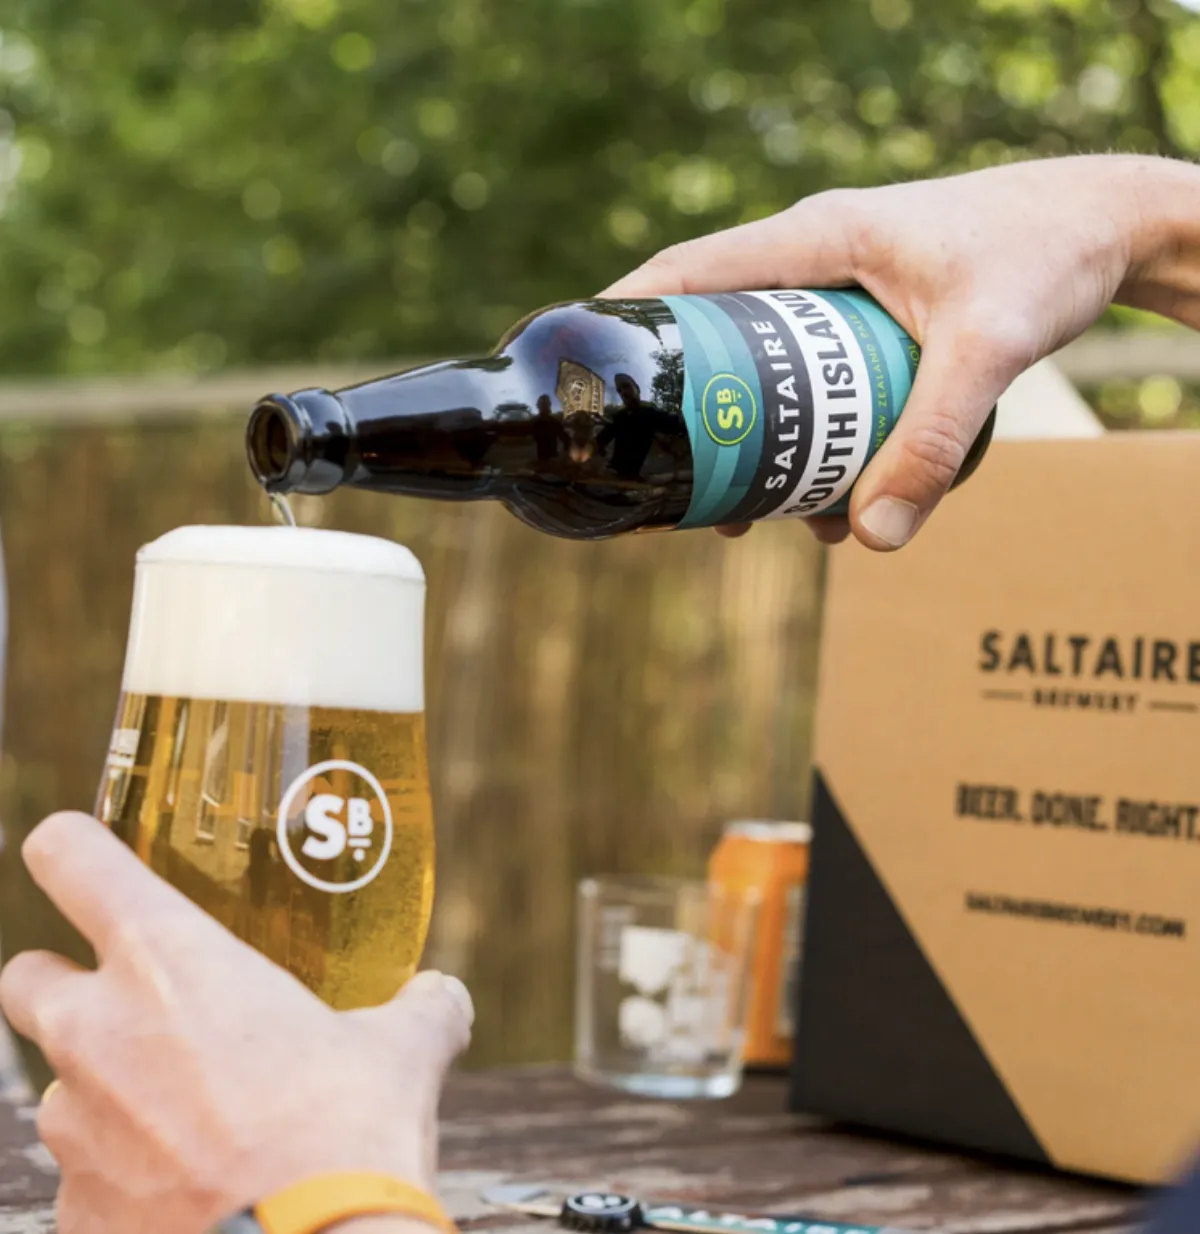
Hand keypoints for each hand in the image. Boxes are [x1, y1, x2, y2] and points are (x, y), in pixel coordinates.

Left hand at [0, 812, 472, 1233]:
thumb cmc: (345, 1136)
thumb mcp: (400, 1054)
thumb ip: (419, 1008)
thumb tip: (441, 996)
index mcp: (168, 959)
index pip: (72, 858)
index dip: (73, 846)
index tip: (83, 851)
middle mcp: (98, 1031)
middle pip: (27, 974)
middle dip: (65, 979)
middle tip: (138, 1001)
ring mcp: (75, 1127)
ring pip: (61, 1085)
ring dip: (109, 1088)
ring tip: (190, 1114)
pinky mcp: (74, 1213)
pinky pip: (86, 1178)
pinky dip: (125, 1176)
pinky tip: (191, 1188)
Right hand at [602, 154, 1199, 549]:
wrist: (1110, 229)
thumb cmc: (1048, 255)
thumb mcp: (988, 349)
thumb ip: (933, 441)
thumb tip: (875, 538)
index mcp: (817, 239)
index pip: (690, 271)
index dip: (628, 319)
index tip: (583, 373)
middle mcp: (816, 262)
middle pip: (715, 335)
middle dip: (692, 412)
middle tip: (672, 483)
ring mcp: (838, 294)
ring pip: (763, 372)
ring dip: (751, 443)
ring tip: (748, 516)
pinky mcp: (865, 326)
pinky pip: (811, 385)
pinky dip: (806, 442)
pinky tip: (826, 503)